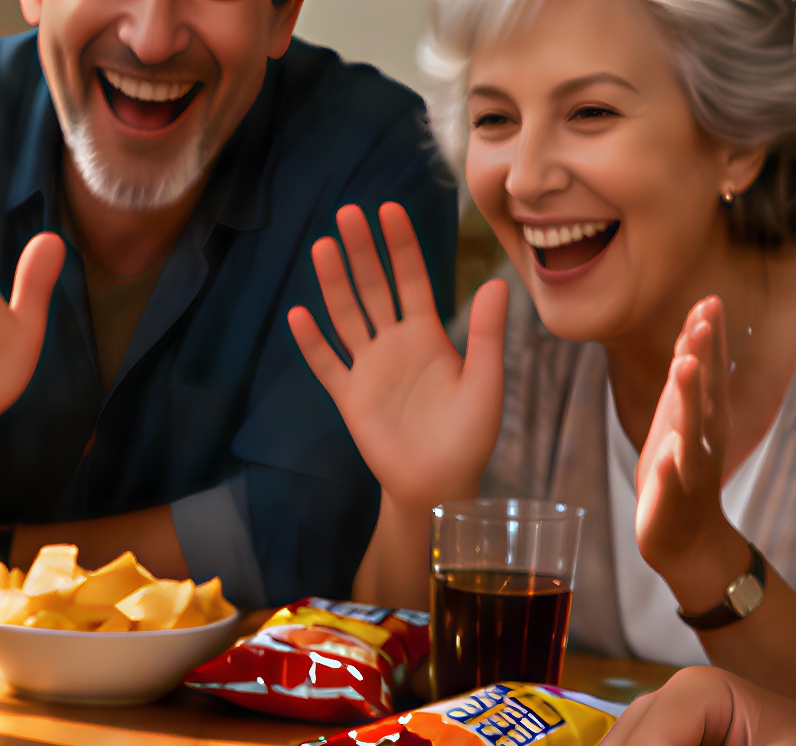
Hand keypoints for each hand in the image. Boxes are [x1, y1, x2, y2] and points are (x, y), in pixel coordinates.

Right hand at [288, 202, 507, 515]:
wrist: (439, 484)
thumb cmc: (469, 436)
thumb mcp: (486, 383)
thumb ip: (488, 335)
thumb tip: (496, 283)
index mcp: (428, 336)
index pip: (411, 279)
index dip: (401, 246)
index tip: (389, 210)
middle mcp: (394, 344)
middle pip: (373, 288)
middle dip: (362, 252)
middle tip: (347, 212)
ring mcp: (368, 368)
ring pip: (346, 316)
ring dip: (334, 284)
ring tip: (323, 247)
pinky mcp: (350, 397)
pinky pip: (326, 364)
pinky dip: (312, 341)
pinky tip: (299, 314)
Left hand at [633, 296, 753, 609]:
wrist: (687, 540)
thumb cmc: (677, 474)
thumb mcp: (679, 420)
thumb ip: (685, 380)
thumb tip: (694, 330)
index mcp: (705, 416)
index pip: (708, 369)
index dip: (707, 336)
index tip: (708, 300)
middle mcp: (705, 436)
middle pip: (705, 389)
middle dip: (704, 353)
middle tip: (704, 316)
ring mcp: (692, 466)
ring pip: (691, 428)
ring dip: (688, 396)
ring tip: (682, 365)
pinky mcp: (674, 496)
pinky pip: (671, 480)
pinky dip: (667, 468)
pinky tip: (662, 456)